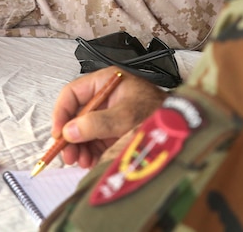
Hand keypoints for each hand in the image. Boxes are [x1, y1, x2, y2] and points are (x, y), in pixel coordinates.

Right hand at [50, 67, 166, 169]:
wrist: (183, 128)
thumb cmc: (160, 113)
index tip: (59, 133)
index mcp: (106, 82)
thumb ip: (97, 123)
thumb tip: (70, 131)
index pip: (73, 93)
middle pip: (76, 114)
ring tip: (79, 160)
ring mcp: (109, 115)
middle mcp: (105, 97)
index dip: (62, 113)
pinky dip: (88, 152)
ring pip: (83, 130)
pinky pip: (94, 141)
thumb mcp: (127, 115)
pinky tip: (88, 161)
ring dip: (78, 147)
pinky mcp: (114, 131)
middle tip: (67, 154)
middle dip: (69, 135)